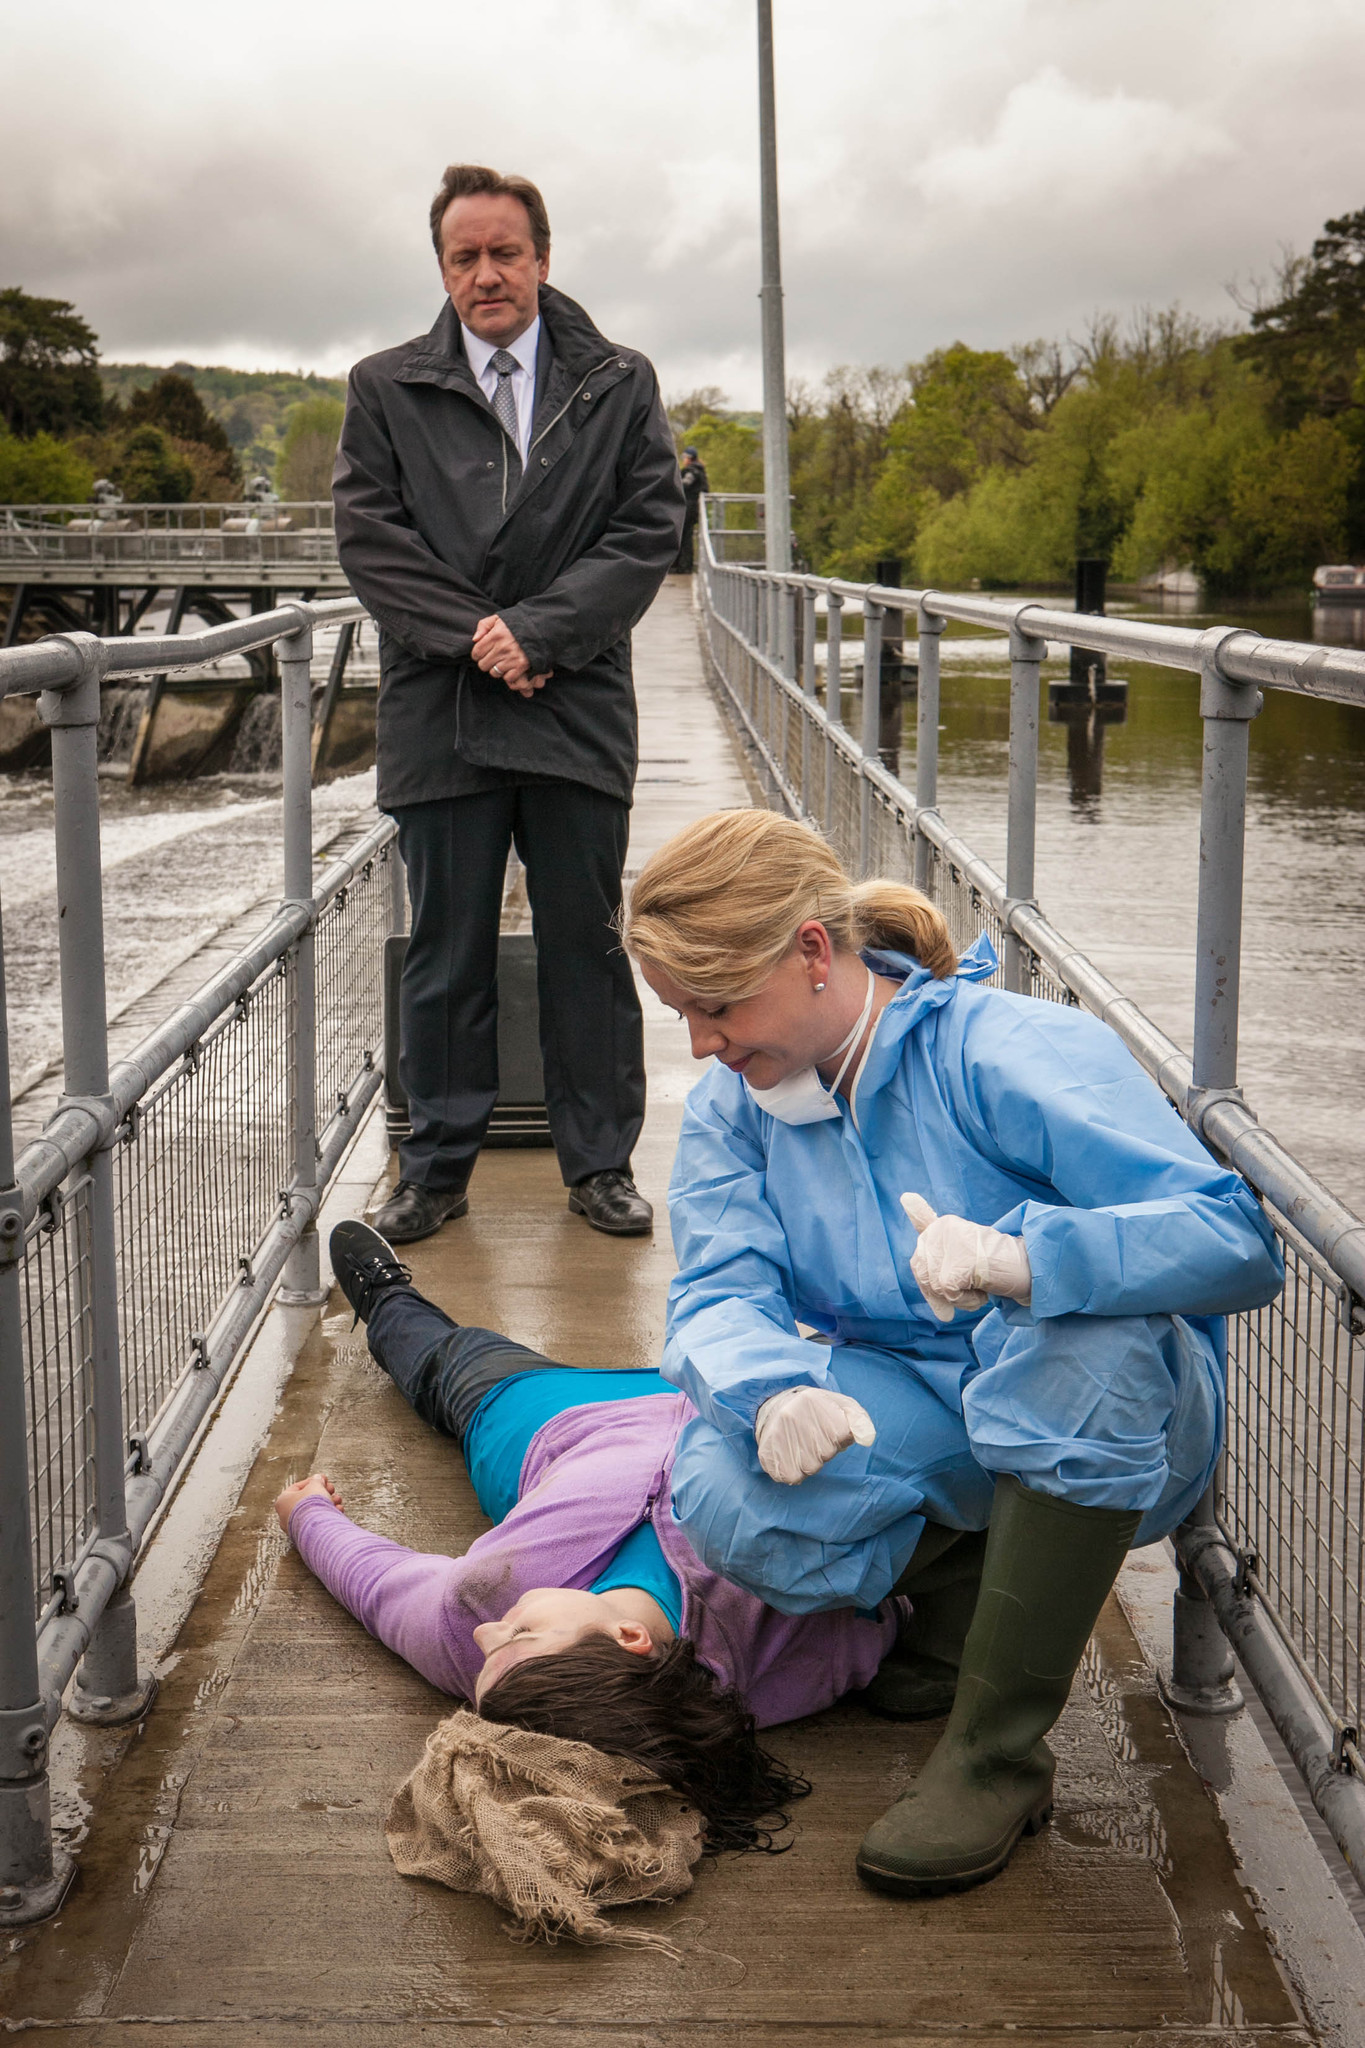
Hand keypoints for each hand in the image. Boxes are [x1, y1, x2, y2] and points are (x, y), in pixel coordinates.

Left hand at [275, 1472, 343, 1531]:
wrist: (316, 1529)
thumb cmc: (311, 1505)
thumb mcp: (315, 1486)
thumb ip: (316, 1481)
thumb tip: (318, 1479)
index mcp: (283, 1501)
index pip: (298, 1487)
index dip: (313, 1481)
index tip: (324, 1479)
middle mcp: (286, 1515)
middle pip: (307, 1499)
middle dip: (323, 1493)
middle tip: (332, 1490)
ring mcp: (295, 1527)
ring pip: (314, 1511)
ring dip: (328, 1503)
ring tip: (337, 1500)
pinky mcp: (306, 1535)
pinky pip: (317, 1522)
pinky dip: (327, 1515)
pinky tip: (338, 1511)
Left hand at [471, 614, 551, 697]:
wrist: (541, 627)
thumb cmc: (518, 623)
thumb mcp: (499, 618)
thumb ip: (483, 625)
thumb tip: (474, 640)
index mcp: (495, 635)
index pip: (476, 652)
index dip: (477, 654)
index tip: (483, 653)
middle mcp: (502, 647)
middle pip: (483, 665)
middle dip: (486, 662)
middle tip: (494, 658)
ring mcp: (512, 658)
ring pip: (494, 673)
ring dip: (497, 669)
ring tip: (503, 662)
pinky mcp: (522, 666)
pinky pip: (508, 678)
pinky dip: (509, 675)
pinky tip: (512, 668)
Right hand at [754, 1385, 876, 1485]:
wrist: (776, 1408)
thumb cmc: (817, 1411)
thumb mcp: (842, 1406)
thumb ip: (860, 1420)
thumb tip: (868, 1439)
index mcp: (813, 1401)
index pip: (842, 1435)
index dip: (839, 1436)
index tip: (828, 1428)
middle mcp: (792, 1415)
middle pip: (825, 1454)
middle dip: (824, 1450)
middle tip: (813, 1438)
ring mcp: (777, 1434)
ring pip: (809, 1468)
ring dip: (810, 1462)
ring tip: (801, 1446)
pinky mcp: (767, 1453)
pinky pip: (791, 1477)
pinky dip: (795, 1472)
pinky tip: (791, 1457)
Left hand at [901, 1193, 1031, 1321]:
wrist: (1030, 1268)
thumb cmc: (997, 1264)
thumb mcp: (961, 1255)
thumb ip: (933, 1251)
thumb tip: (905, 1200)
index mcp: (943, 1225)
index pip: (920, 1252)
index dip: (928, 1269)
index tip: (914, 1209)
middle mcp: (942, 1229)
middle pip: (923, 1275)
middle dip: (944, 1291)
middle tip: (973, 1284)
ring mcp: (951, 1246)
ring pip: (935, 1287)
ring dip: (959, 1297)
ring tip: (981, 1283)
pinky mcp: (959, 1264)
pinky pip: (948, 1294)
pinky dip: (967, 1300)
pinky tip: (983, 1289)